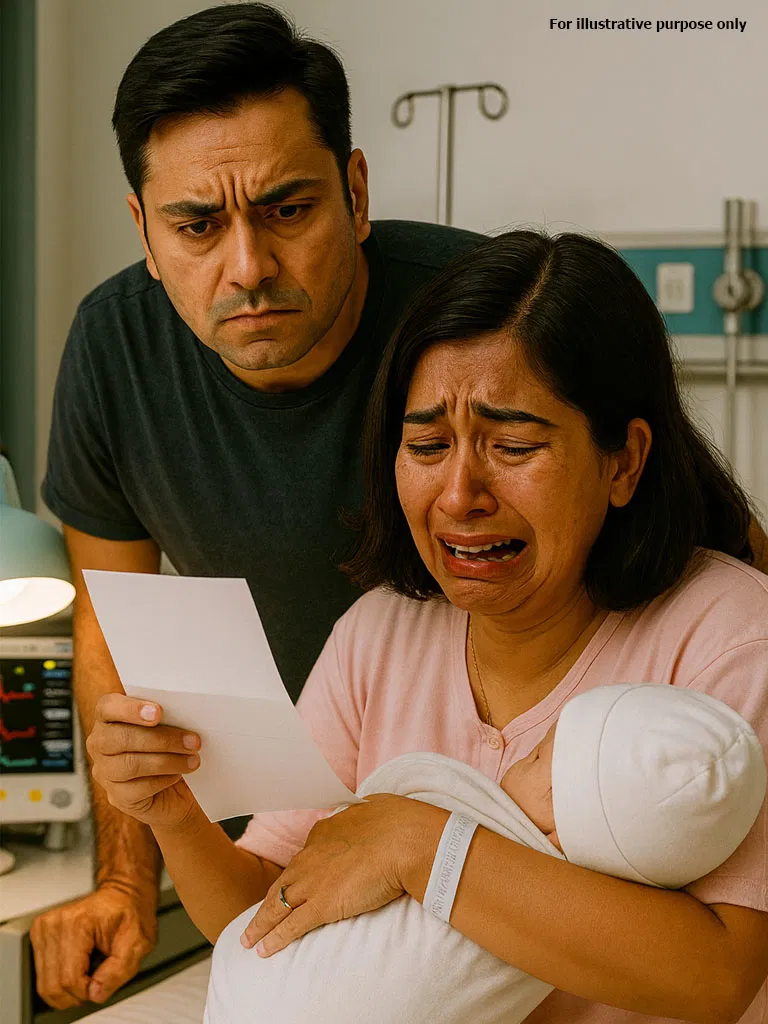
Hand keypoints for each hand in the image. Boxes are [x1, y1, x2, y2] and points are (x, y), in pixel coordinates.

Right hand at [30, 885, 156, 1007]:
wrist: (122, 895)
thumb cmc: (130, 913)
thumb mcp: (138, 942)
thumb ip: (120, 970)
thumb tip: (95, 992)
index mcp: (78, 922)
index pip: (69, 978)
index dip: (88, 991)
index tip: (102, 981)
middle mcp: (55, 924)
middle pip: (53, 985)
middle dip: (77, 993)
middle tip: (97, 979)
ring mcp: (44, 929)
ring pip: (45, 984)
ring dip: (68, 987)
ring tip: (89, 969)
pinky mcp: (39, 935)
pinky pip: (43, 975)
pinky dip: (60, 978)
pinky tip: (77, 964)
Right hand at [87, 693, 201, 829]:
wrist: (176, 789)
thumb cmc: (171, 747)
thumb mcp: (169, 725)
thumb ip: (166, 715)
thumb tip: (184, 709)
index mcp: (109, 718)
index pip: (107, 707)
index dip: (130, 708)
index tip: (158, 712)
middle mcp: (100, 744)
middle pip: (121, 738)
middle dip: (161, 739)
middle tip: (193, 741)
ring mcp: (104, 772)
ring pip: (130, 765)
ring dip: (167, 761)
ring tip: (193, 760)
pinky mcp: (116, 796)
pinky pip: (137, 789)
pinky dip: (162, 780)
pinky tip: (177, 776)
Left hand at [241, 793, 447, 955]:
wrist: (403, 839)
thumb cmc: (399, 821)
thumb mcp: (375, 809)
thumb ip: (366, 815)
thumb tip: (370, 811)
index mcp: (325, 832)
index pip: (303, 858)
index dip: (296, 874)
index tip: (294, 885)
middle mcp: (311, 856)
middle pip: (282, 883)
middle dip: (266, 904)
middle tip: (253, 921)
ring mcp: (313, 881)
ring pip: (277, 906)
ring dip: (260, 926)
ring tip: (248, 941)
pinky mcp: (321, 905)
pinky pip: (291, 926)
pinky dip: (274, 939)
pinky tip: (263, 950)